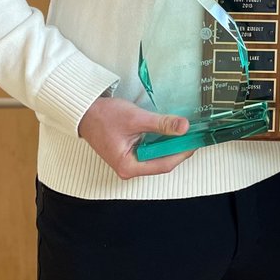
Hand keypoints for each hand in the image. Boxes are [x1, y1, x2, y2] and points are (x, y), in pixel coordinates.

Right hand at [78, 96, 194, 179]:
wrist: (85, 111)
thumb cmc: (105, 116)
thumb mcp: (136, 118)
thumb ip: (161, 124)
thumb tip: (184, 127)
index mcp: (128, 166)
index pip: (163, 165)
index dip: (181, 153)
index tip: (195, 142)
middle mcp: (129, 168)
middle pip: (161, 162)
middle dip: (178, 149)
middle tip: (194, 136)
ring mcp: (129, 161)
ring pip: (157, 156)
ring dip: (170, 145)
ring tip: (185, 133)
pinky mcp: (130, 153)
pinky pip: (150, 150)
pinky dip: (161, 142)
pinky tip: (170, 132)